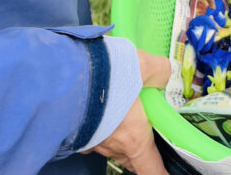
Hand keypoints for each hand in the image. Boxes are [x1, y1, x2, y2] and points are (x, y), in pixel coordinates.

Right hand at [84, 50, 170, 173]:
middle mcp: (113, 147)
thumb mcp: (143, 66)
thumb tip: (165, 74)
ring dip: (121, 137)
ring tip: (126, 118)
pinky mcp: (76, 133)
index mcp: (134, 139)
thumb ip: (160, 72)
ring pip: (112, 147)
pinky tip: (101, 113)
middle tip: (150, 138)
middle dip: (141, 153)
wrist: (63, 76)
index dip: (161, 172)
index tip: (166, 172)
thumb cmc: (108, 76)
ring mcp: (92, 142)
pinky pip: (93, 137)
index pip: (151, 170)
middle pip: (132, 159)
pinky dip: (100, 129)